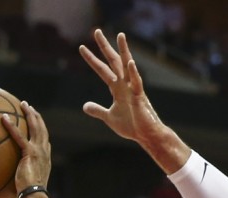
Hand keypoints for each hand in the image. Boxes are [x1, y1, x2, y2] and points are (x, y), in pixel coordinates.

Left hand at [0, 102, 49, 195]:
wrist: (35, 196)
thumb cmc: (29, 196)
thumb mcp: (24, 186)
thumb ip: (16, 181)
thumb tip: (5, 189)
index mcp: (45, 158)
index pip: (44, 140)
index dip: (40, 129)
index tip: (35, 121)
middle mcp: (44, 151)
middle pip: (42, 128)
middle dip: (36, 116)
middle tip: (29, 107)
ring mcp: (39, 150)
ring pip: (35, 126)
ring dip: (29, 113)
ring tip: (23, 104)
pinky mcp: (30, 152)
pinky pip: (19, 136)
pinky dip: (11, 125)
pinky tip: (4, 117)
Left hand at [79, 29, 188, 172]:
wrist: (145, 135)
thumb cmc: (131, 125)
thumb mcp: (109, 117)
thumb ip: (97, 110)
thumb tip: (85, 106)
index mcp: (117, 88)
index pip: (102, 70)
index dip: (92, 59)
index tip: (82, 48)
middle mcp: (124, 84)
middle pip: (113, 61)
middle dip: (104, 47)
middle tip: (96, 31)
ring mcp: (132, 89)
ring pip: (127, 66)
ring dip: (123, 51)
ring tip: (120, 35)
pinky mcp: (140, 97)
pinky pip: (137, 83)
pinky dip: (133, 73)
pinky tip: (130, 62)